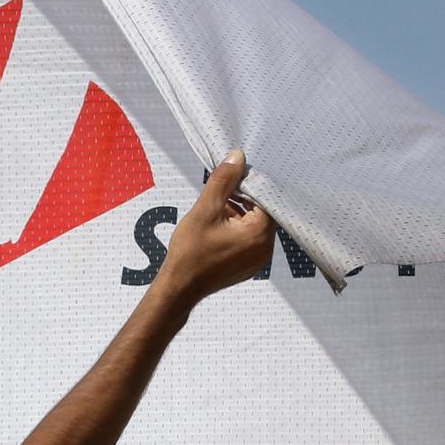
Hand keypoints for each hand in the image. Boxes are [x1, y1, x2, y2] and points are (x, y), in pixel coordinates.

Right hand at [157, 151, 270, 304]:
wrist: (179, 287)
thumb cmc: (190, 252)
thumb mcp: (206, 209)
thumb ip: (224, 181)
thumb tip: (237, 157)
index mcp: (259, 234)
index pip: (265, 198)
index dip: (249, 185)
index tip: (232, 180)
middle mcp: (265, 249)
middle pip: (261, 212)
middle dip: (242, 199)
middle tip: (220, 195)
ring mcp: (258, 260)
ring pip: (254, 225)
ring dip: (238, 214)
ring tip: (214, 213)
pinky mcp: (248, 266)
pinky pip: (249, 240)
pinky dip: (236, 230)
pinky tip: (215, 228)